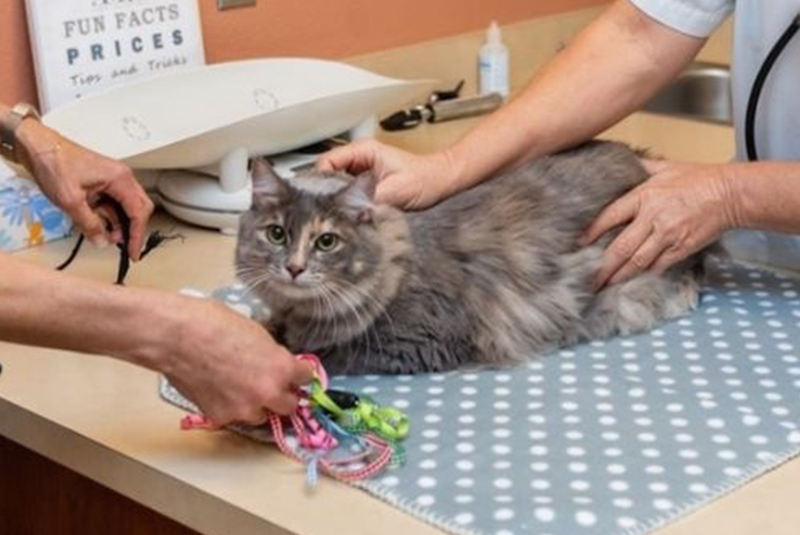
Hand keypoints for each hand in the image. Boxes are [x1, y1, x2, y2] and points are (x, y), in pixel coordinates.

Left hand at [16, 119, 153, 259]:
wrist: (38, 146)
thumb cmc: (54, 164)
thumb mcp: (70, 200)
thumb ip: (89, 224)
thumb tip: (102, 241)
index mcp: (120, 178)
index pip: (138, 212)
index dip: (136, 235)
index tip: (133, 252)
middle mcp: (122, 177)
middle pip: (139, 208)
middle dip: (131, 229)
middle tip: (123, 247)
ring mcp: (114, 178)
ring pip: (126, 207)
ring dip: (118, 223)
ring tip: (105, 235)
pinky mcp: (104, 181)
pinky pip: (114, 202)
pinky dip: (109, 215)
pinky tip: (97, 223)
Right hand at [161, 299, 313, 425]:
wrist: (177, 337)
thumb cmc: (214, 325)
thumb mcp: (258, 334)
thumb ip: (273, 356)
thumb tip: (277, 365)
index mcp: (281, 368)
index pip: (306, 378)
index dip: (298, 374)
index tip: (294, 374)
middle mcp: (267, 393)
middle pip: (289, 406)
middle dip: (282, 395)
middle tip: (271, 385)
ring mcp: (244, 409)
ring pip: (261, 415)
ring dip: (257, 405)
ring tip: (239, 386)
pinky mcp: (220, 417)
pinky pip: (234, 417)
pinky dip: (231, 407)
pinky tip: (219, 388)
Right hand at [317, 139, 457, 208]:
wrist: (442, 184)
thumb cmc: (425, 180)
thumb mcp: (394, 191)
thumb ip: (368, 200)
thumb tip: (348, 211)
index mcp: (363, 151)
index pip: (326, 163)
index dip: (319, 182)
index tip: (319, 200)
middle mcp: (359, 159)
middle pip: (327, 176)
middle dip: (327, 194)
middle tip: (329, 212)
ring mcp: (362, 172)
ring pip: (336, 187)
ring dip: (337, 201)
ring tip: (340, 214)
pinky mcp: (367, 186)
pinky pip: (348, 196)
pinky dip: (347, 206)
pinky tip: (351, 216)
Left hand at [583, 158, 735, 287]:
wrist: (730, 194)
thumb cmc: (697, 179)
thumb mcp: (665, 167)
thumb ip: (639, 167)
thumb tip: (619, 161)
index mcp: (644, 196)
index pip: (610, 217)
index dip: (591, 232)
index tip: (577, 244)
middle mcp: (653, 217)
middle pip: (620, 248)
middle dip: (602, 266)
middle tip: (586, 278)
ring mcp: (667, 235)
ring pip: (637, 262)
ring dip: (618, 276)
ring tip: (603, 286)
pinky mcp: (681, 249)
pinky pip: (657, 267)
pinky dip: (643, 275)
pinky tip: (630, 283)